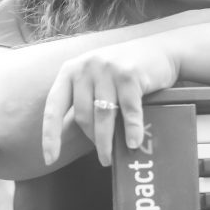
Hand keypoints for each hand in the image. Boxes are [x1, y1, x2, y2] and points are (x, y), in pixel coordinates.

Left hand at [42, 36, 178, 167]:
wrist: (159, 51)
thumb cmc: (124, 72)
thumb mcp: (96, 79)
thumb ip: (83, 100)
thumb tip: (71, 136)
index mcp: (70, 71)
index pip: (53, 107)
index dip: (50, 135)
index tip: (50, 158)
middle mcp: (86, 67)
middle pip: (82, 115)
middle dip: (91, 139)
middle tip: (101, 156)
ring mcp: (107, 69)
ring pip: (103, 116)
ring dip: (106, 142)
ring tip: (108, 159)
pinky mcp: (129, 75)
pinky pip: (128, 110)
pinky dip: (131, 130)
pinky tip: (133, 143)